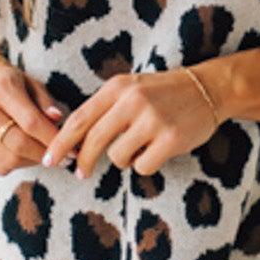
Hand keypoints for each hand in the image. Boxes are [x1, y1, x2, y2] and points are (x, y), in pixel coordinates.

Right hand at [0, 51, 66, 175]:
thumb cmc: (3, 81)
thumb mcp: (27, 81)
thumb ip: (45, 100)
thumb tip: (59, 119)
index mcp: (0, 88)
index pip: (31, 122)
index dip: (54, 139)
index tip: (73, 149)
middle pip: (20, 145)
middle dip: (46, 154)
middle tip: (63, 158)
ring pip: (10, 160)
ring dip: (33, 161)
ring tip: (44, 154)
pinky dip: (17, 165)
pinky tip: (25, 155)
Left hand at [42, 67, 222, 178]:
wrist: (208, 88)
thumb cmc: (163, 94)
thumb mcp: (130, 90)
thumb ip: (104, 110)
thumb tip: (74, 143)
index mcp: (117, 87)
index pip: (79, 119)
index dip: (61, 142)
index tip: (50, 159)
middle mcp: (132, 101)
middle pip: (93, 141)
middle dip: (84, 161)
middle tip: (81, 173)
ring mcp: (152, 120)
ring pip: (117, 157)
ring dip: (124, 159)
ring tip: (140, 146)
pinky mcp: (171, 139)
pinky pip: (142, 166)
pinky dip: (145, 164)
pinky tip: (157, 150)